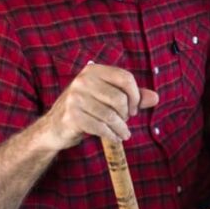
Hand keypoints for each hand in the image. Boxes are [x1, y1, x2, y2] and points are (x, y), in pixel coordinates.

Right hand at [42, 63, 157, 149]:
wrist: (54, 127)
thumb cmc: (86, 110)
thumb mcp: (107, 98)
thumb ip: (131, 96)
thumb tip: (155, 98)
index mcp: (93, 70)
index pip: (125, 78)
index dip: (135, 95)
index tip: (135, 108)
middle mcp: (82, 81)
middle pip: (120, 98)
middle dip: (127, 113)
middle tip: (125, 121)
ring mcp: (75, 98)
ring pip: (111, 115)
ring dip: (122, 128)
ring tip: (124, 133)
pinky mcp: (71, 116)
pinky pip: (100, 127)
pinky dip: (111, 135)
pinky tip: (114, 138)